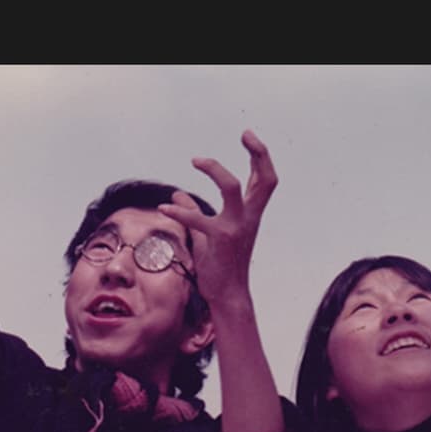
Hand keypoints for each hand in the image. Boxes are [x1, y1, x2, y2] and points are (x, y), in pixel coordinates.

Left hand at [157, 130, 277, 308]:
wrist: (226, 297)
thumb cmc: (219, 268)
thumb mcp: (205, 236)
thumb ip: (193, 211)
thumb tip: (177, 194)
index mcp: (249, 216)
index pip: (264, 181)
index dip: (261, 157)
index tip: (248, 137)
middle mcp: (249, 218)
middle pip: (265, 180)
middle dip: (259, 153)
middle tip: (245, 134)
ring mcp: (236, 228)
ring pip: (232, 187)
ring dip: (215, 170)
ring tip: (196, 160)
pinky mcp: (220, 239)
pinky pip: (198, 218)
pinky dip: (180, 211)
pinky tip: (164, 207)